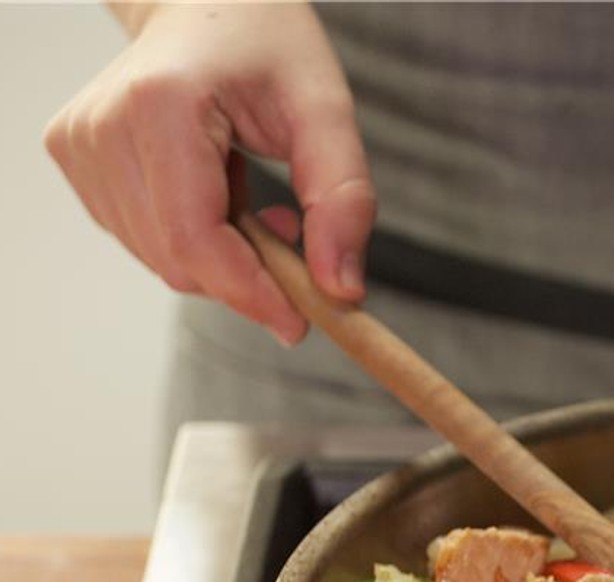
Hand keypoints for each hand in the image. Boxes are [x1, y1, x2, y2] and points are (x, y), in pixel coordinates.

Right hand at [44, 2, 374, 344]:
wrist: (207, 2)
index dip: (250, 293)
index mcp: (160, 106)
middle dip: (246, 277)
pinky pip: (145, 239)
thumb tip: (340, 291)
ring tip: (253, 198)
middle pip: (178, 260)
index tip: (301, 321)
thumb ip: (343, 201)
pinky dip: (195, 240)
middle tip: (295, 240)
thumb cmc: (267, 44)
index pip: (195, 240)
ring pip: (161, 259)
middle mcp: (102, 128)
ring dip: (222, 257)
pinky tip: (219, 194)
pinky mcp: (74, 159)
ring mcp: (79, 146)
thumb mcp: (326, 112)